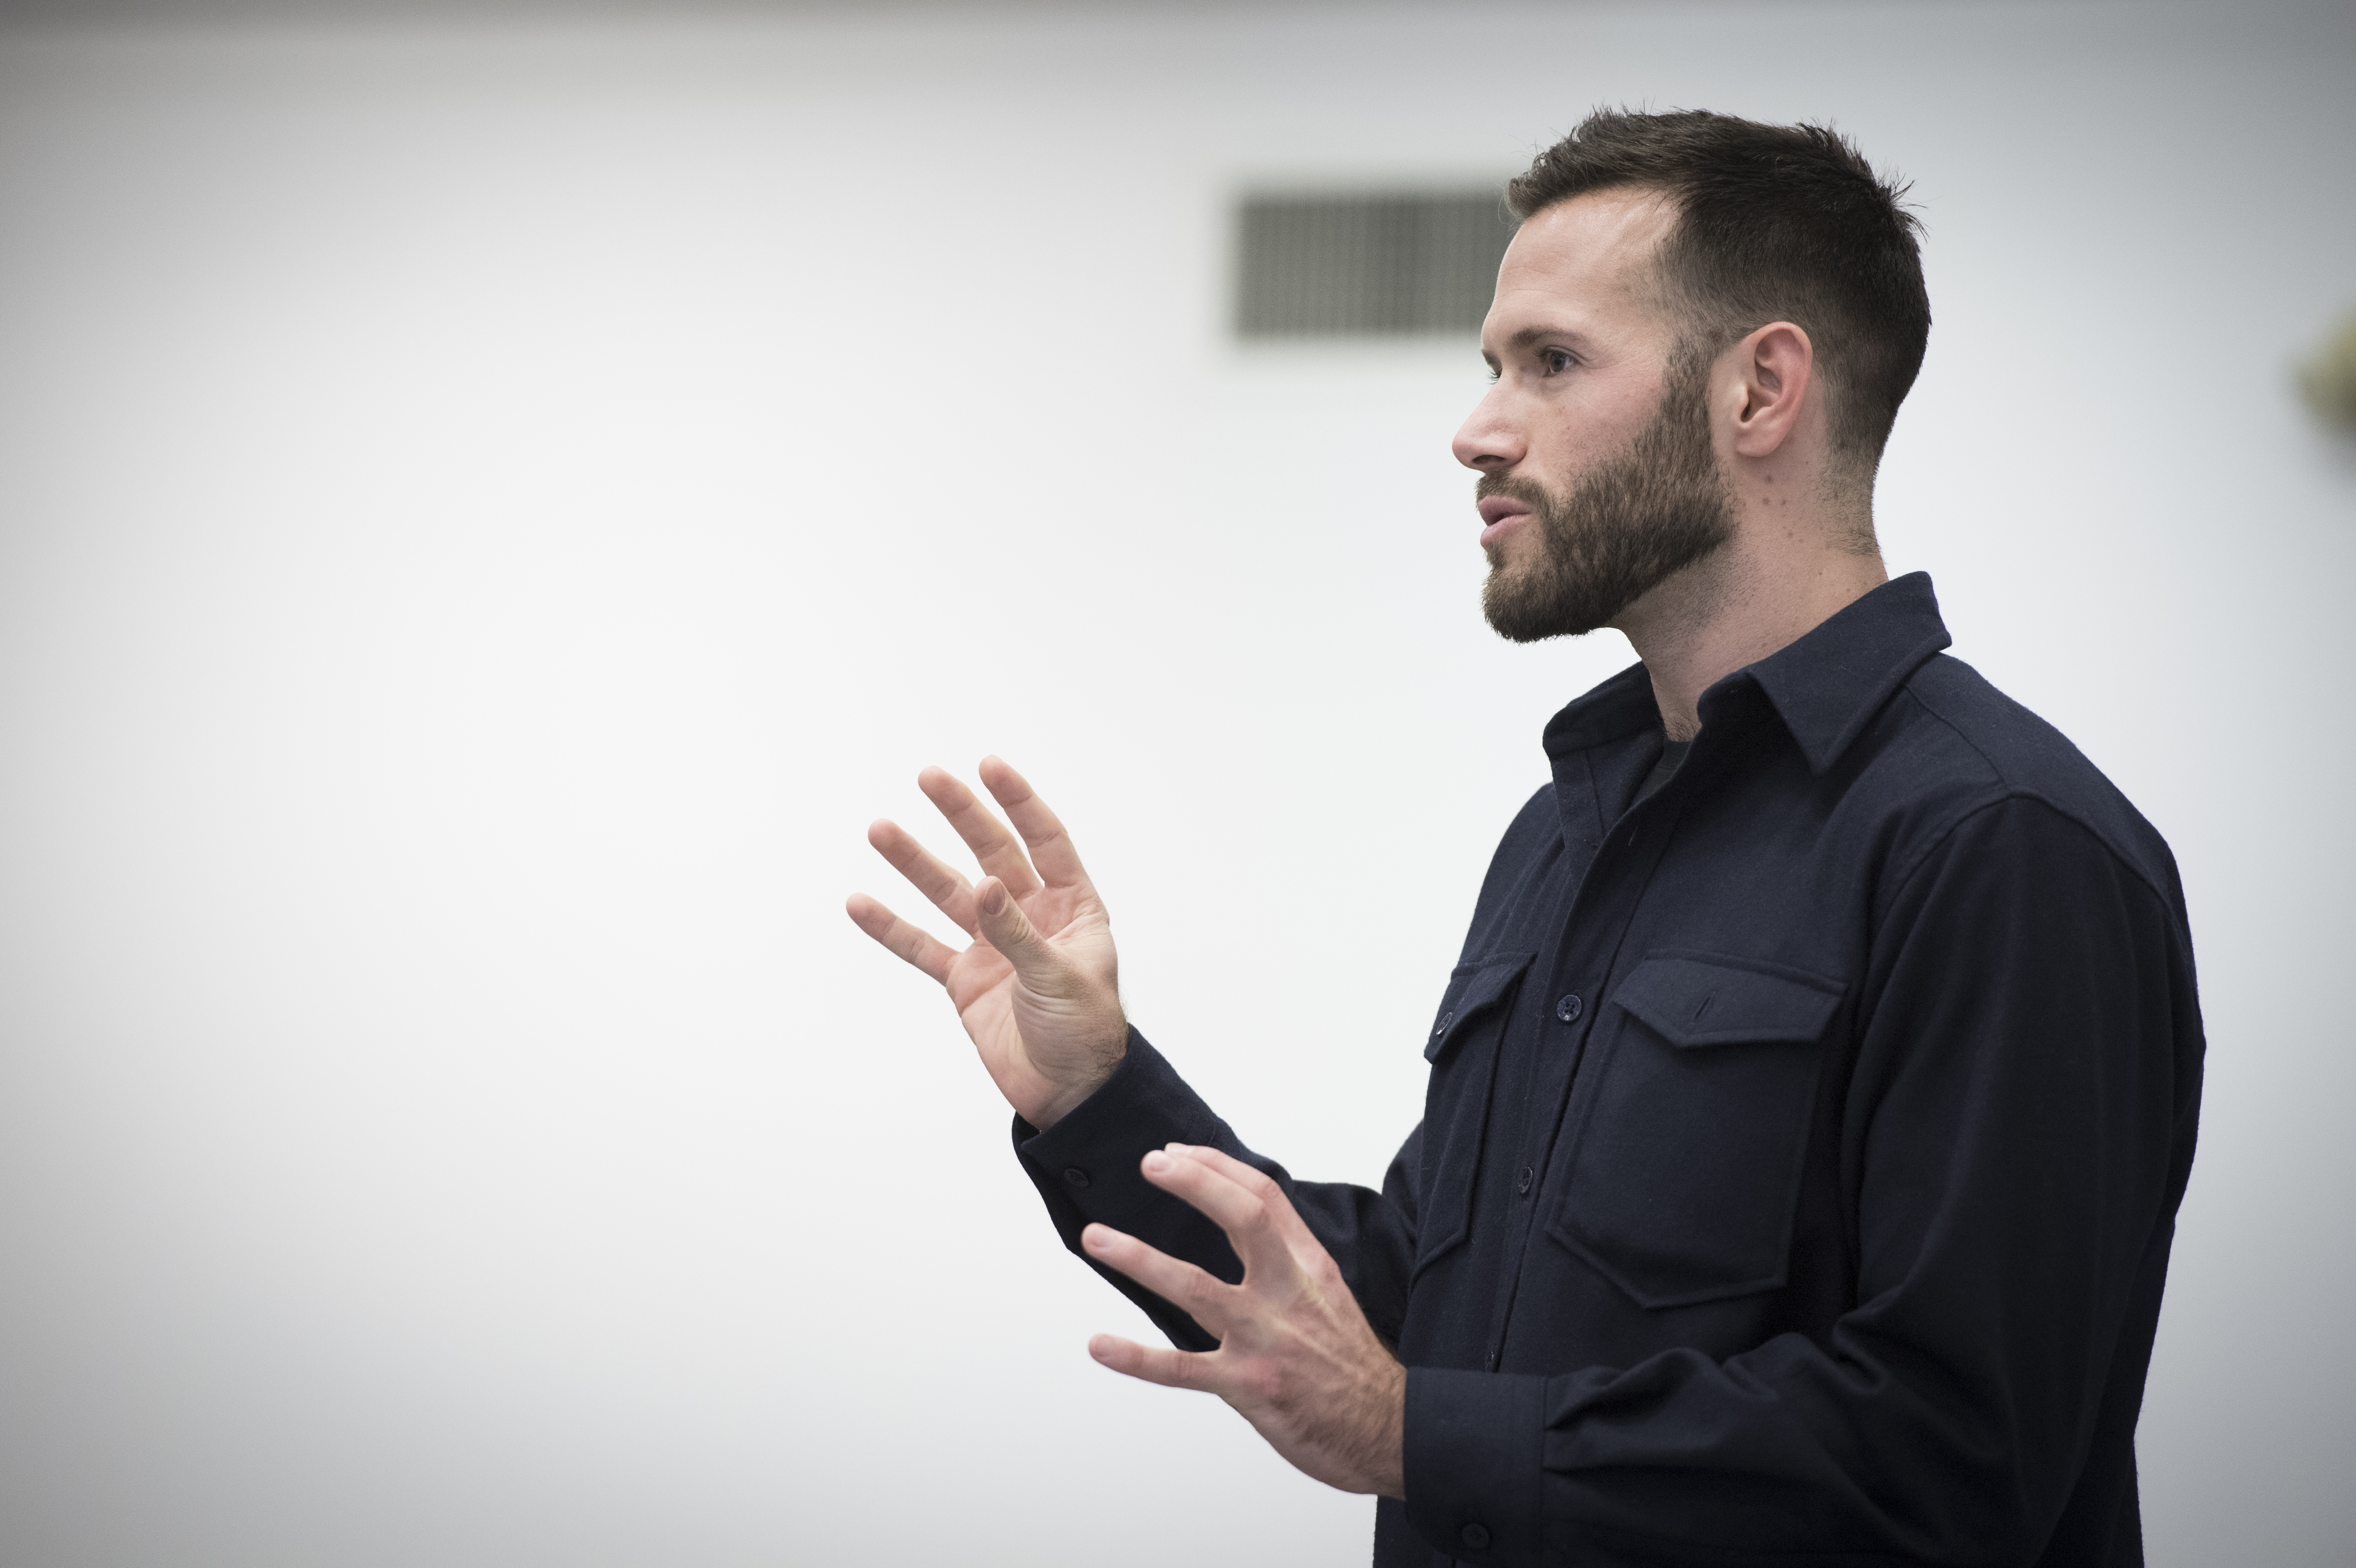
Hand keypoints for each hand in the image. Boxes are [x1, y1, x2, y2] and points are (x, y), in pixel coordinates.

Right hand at [847, 757, 1125, 1129]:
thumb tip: (986, 886)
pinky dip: (891, 928)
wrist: (1068, 1094)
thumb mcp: (1060, 979)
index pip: (1044, 840)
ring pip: (949, 893)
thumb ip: (1019, 933)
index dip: (1018, 802)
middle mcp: (1030, 917)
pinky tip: (861, 903)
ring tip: (881, 829)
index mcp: (1072, 908)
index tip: (989, 766)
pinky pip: (922, 946)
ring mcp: (994, 946)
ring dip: (915, 863)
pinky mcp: (965, 980)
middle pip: (991, 853)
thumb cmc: (1085, 1033)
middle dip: (961, 816)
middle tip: (929, 778)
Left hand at [1083, 1144, 1405, 1498]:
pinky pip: (1182, 1369)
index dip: (1216, 1168)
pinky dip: (1137, 1358)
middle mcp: (1288, 1294)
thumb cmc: (1351, 1362)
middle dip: (1195, 1184)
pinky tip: (1101, 1345)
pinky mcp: (1248, 1386)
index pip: (1263, 1198)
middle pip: (1242, 1219)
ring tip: (1096, 1238)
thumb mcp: (1329, 1293)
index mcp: (1309, 1267)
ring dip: (1140, 1259)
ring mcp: (1266, 1339)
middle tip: (1150, 1163)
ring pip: (1196, 1288)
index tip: (1176, 1152)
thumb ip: (1287, 1256)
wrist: (1388, 1429)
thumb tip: (1246, 1217)